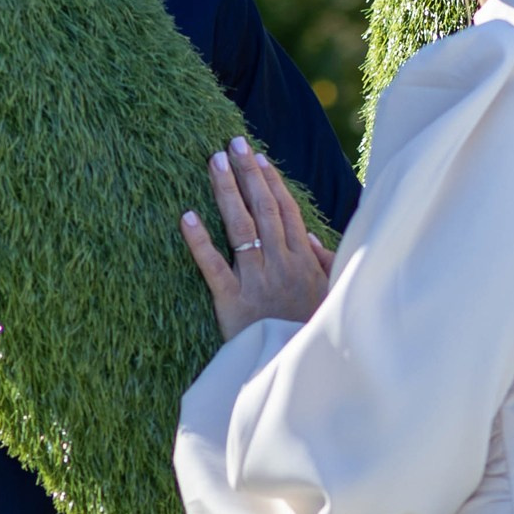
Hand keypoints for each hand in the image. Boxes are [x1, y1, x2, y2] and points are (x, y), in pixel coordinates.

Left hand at [182, 138, 334, 342]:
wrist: (297, 370)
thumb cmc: (308, 333)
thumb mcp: (327, 297)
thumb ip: (322, 266)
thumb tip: (310, 239)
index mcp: (302, 262)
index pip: (286, 212)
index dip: (271, 182)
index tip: (258, 157)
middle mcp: (280, 265)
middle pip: (264, 209)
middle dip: (248, 174)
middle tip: (232, 143)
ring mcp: (257, 281)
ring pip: (241, 227)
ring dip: (227, 192)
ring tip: (214, 162)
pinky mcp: (233, 303)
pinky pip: (214, 267)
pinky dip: (200, 241)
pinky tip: (186, 217)